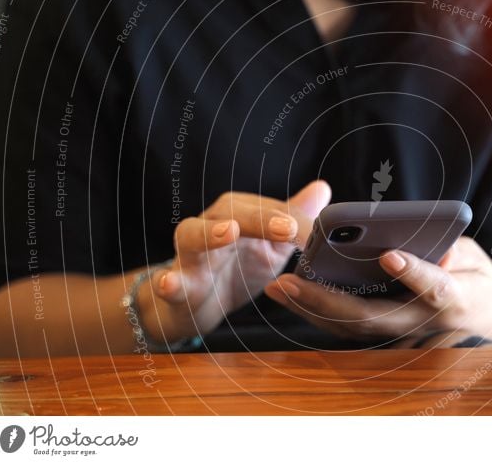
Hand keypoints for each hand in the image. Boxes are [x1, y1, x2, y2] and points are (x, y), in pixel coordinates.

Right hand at [142, 180, 330, 340]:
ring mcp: (190, 254)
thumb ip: (294, 218)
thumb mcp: (272, 244)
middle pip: (232, 212)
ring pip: (193, 236)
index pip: (266, 208)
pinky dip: (168, 282)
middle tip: (288, 228)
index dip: (293, 218)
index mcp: (238, 214)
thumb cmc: (237, 267)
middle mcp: (211, 226)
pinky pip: (169, 282)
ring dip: (210, 233)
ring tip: (229, 232)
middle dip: (260, 218)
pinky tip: (169, 283)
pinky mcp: (177, 284)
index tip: (317, 230)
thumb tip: (323, 188)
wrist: (199, 304)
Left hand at [264, 236, 491, 345]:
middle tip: (290, 280)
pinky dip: (318, 313)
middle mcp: (423, 323)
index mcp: (457, 300)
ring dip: (312, 310)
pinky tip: (292, 296)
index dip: (415, 274)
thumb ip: (455, 251)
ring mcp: (402, 335)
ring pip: (353, 328)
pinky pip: (348, 328)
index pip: (436, 289)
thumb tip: (434, 250)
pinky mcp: (386, 336)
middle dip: (328, 301)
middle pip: (373, 318)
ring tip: (280, 287)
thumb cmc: (477, 280)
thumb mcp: (476, 256)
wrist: (484, 322)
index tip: (391, 256)